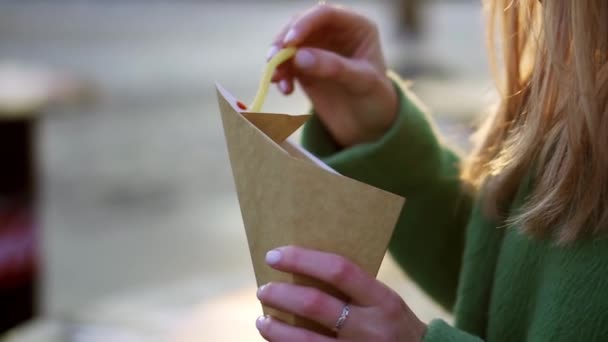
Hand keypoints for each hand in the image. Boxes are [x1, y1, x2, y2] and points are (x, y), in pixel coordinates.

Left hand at [255, 246, 426, 341]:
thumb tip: (302, 270)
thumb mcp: (384, 301)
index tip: (274, 255)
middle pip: (315, 305)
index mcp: (382, 300)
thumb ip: (354, 289)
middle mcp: (371, 328)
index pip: (338, 270)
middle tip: (263, 289)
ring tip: (262, 320)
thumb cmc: (395, 325)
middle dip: (281, 295)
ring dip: (276, 330)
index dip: (302, 259)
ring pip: (305, 341)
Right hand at [268, 4, 397, 147]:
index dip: (304, 23)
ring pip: (288, 44)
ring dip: (278, 59)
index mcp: (356, 26)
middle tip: (273, 60)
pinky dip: (280, 75)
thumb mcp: (362, 83)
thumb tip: (298, 56)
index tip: (288, 42)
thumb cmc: (376, 99)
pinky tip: (285, 90)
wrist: (370, 123)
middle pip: (300, 25)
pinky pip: (286, 64)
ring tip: (276, 79)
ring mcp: (318, 48)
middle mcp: (335, 32)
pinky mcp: (305, 66)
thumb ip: (333, 67)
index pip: (325, 14)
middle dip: (284, 41)